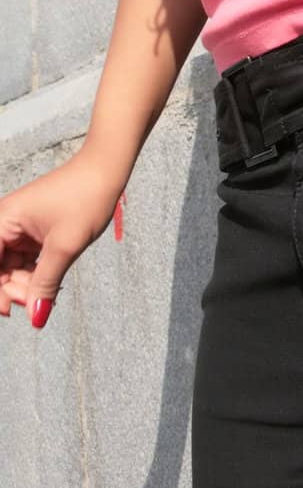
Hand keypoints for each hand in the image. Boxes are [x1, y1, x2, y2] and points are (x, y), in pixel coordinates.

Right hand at [0, 150, 123, 328]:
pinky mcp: (33, 231)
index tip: (9, 310)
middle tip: (37, 303)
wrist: (107, 169)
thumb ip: (45, 284)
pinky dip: (36, 275)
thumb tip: (35, 318)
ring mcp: (19, 227)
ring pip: (11, 268)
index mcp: (3, 220)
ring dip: (26, 285)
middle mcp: (5, 223)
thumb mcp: (65, 246)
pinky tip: (52, 286)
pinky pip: (25, 260)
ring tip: (49, 294)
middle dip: (12, 290)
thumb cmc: (85, 197)